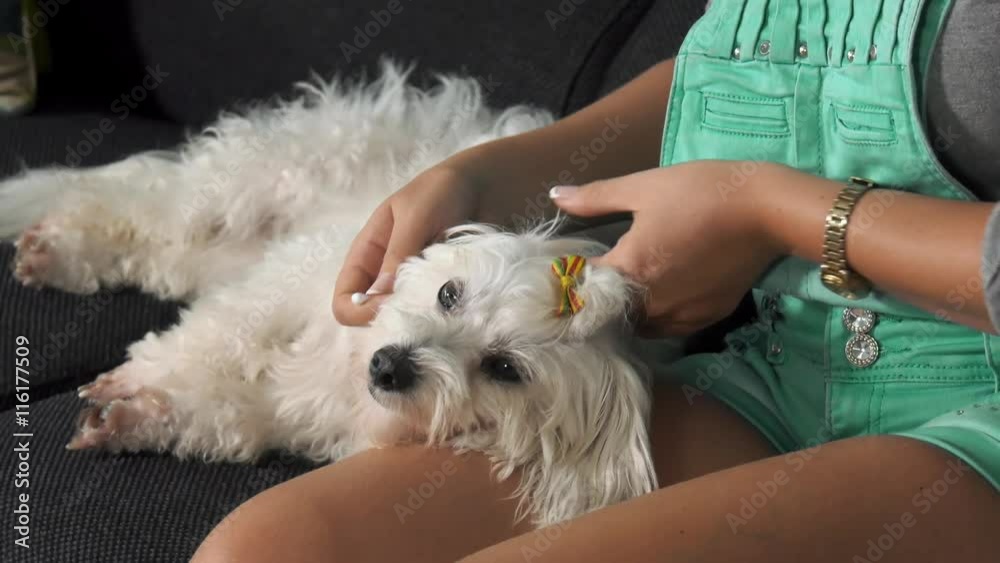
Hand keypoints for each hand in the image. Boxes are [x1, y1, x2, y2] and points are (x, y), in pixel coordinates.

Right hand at [333, 165, 482, 325]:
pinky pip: (439, 313)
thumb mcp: (414, 217)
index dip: (359, 313)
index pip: (345, 300)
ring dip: (426, 316)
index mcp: (369, 256)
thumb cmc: (441, 192)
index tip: (391, 310)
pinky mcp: (444, 290)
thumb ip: (398, 253)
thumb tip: (380, 296)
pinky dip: (448, 312)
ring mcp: (417, 286)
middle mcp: (388, 277)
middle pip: (375, 318)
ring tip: (448, 300)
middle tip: (424, 309)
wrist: (484, 185)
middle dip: (395, 319)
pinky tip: (464, 298)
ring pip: (410, 319)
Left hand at [551, 160, 787, 335]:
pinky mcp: (706, 318)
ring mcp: (680, 316)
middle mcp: (651, 303)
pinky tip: (663, 291)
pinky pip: (669, 327)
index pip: (582, 291)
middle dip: (600, 300)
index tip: (569, 272)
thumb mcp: (643, 188)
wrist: (765, 210)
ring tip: (631, 286)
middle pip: (609, 314)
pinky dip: (660, 315)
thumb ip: (596, 198)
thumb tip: (555, 196)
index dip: (571, 282)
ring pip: (639, 325)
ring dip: (630, 311)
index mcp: (629, 270)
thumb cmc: (701, 192)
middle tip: (600, 279)